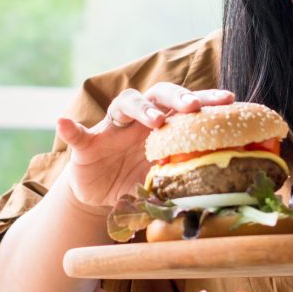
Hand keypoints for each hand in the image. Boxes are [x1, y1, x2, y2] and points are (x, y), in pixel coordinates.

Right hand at [55, 83, 234, 211]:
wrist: (100, 195)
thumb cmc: (135, 182)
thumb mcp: (161, 183)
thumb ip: (182, 183)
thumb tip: (218, 196)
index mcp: (162, 126)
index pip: (185, 106)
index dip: (206, 99)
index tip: (229, 100)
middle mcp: (140, 119)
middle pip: (160, 94)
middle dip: (178, 97)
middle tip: (192, 107)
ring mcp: (112, 128)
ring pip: (126, 103)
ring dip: (141, 108)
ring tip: (153, 120)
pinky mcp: (86, 143)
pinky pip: (76, 133)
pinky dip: (69, 128)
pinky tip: (63, 123)